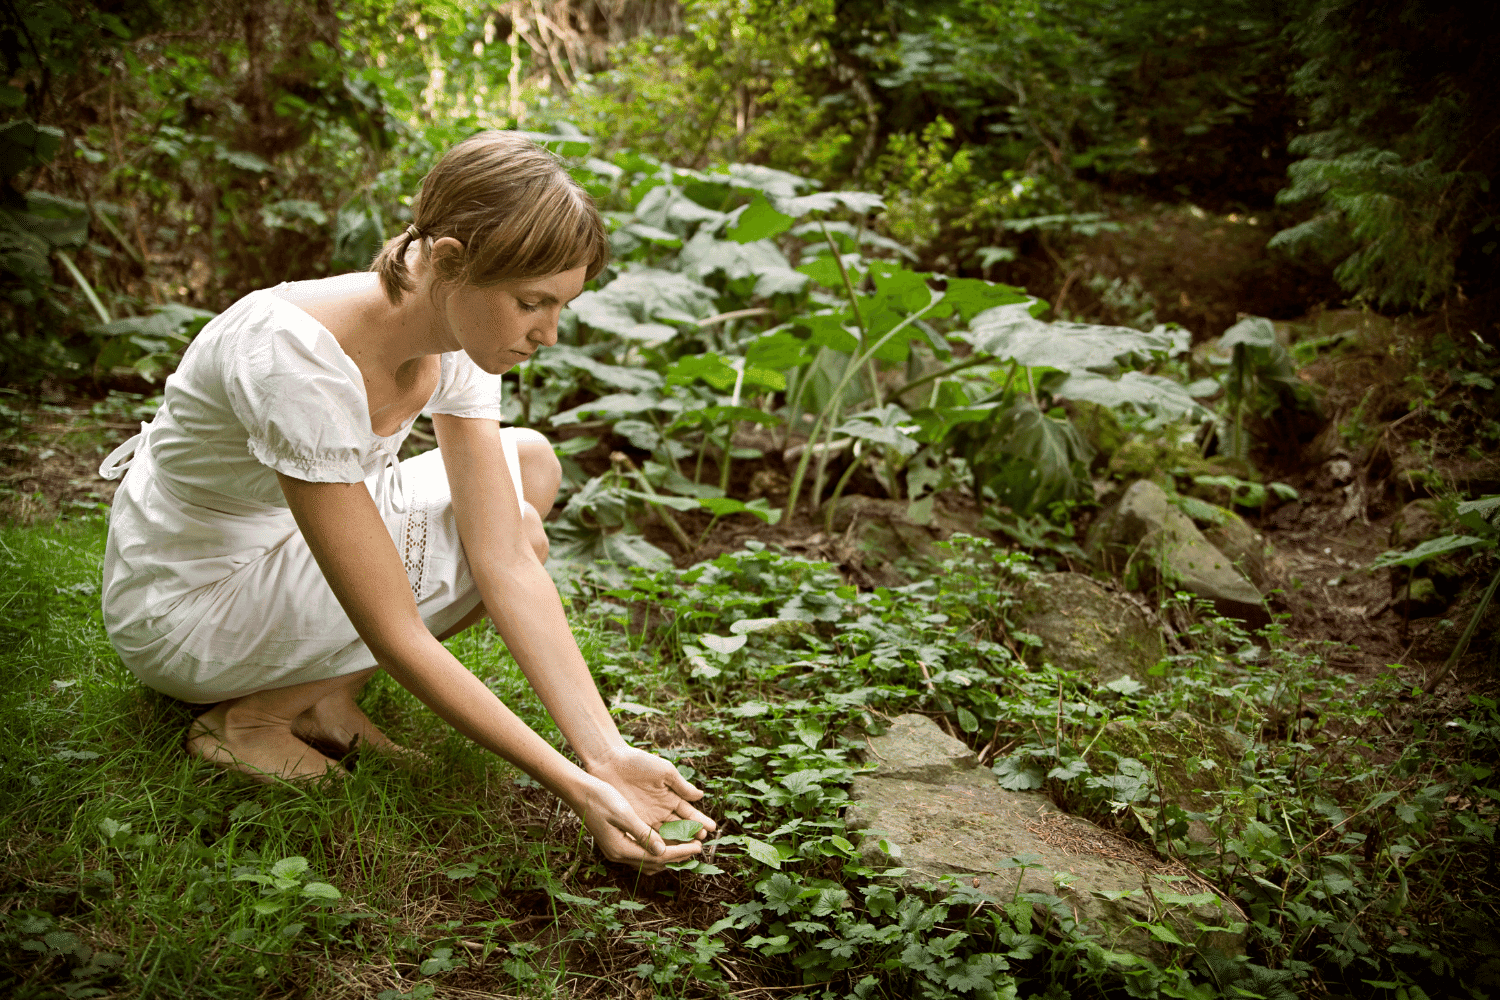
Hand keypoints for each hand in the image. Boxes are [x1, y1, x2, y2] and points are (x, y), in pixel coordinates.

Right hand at [571, 772, 704, 874]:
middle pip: (655, 862)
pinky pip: (641, 853)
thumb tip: (662, 850)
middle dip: (678, 856)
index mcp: (621, 848)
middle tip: (697, 848)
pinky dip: (657, 850)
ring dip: (668, 855)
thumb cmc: (601, 798)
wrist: (579, 791)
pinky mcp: (616, 843)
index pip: (658, 856)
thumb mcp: (623, 813)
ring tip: (686, 847)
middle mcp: (619, 854)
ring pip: (648, 860)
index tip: (698, 847)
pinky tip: (667, 842)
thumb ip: (642, 833)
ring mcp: (616, 850)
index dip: (680, 852)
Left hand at [586, 745, 717, 847]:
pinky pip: (646, 837)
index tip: (711, 829)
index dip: (700, 821)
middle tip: (701, 844)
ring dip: (676, 843)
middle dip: (691, 836)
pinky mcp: (632, 822)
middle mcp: (660, 810)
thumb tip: (700, 796)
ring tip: (687, 851)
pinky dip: (655, 845)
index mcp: (670, 797)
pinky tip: (664, 852)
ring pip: (664, 836)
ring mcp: (647, 818)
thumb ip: (681, 785)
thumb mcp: (664, 771)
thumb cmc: (639, 762)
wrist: (611, 762)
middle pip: (679, 828)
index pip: (688, 813)